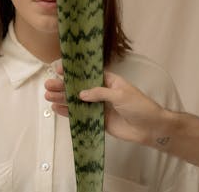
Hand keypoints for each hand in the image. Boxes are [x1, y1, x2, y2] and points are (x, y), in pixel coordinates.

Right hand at [44, 64, 169, 145]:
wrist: (151, 128)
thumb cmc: (139, 106)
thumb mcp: (121, 94)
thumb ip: (100, 93)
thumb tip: (81, 93)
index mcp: (107, 81)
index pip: (87, 73)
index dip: (73, 71)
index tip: (59, 69)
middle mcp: (100, 92)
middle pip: (78, 87)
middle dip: (63, 86)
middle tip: (48, 85)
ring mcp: (98, 107)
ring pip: (76, 101)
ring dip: (62, 98)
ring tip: (48, 96)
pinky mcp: (97, 121)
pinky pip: (80, 116)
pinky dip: (68, 112)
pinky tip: (56, 109)